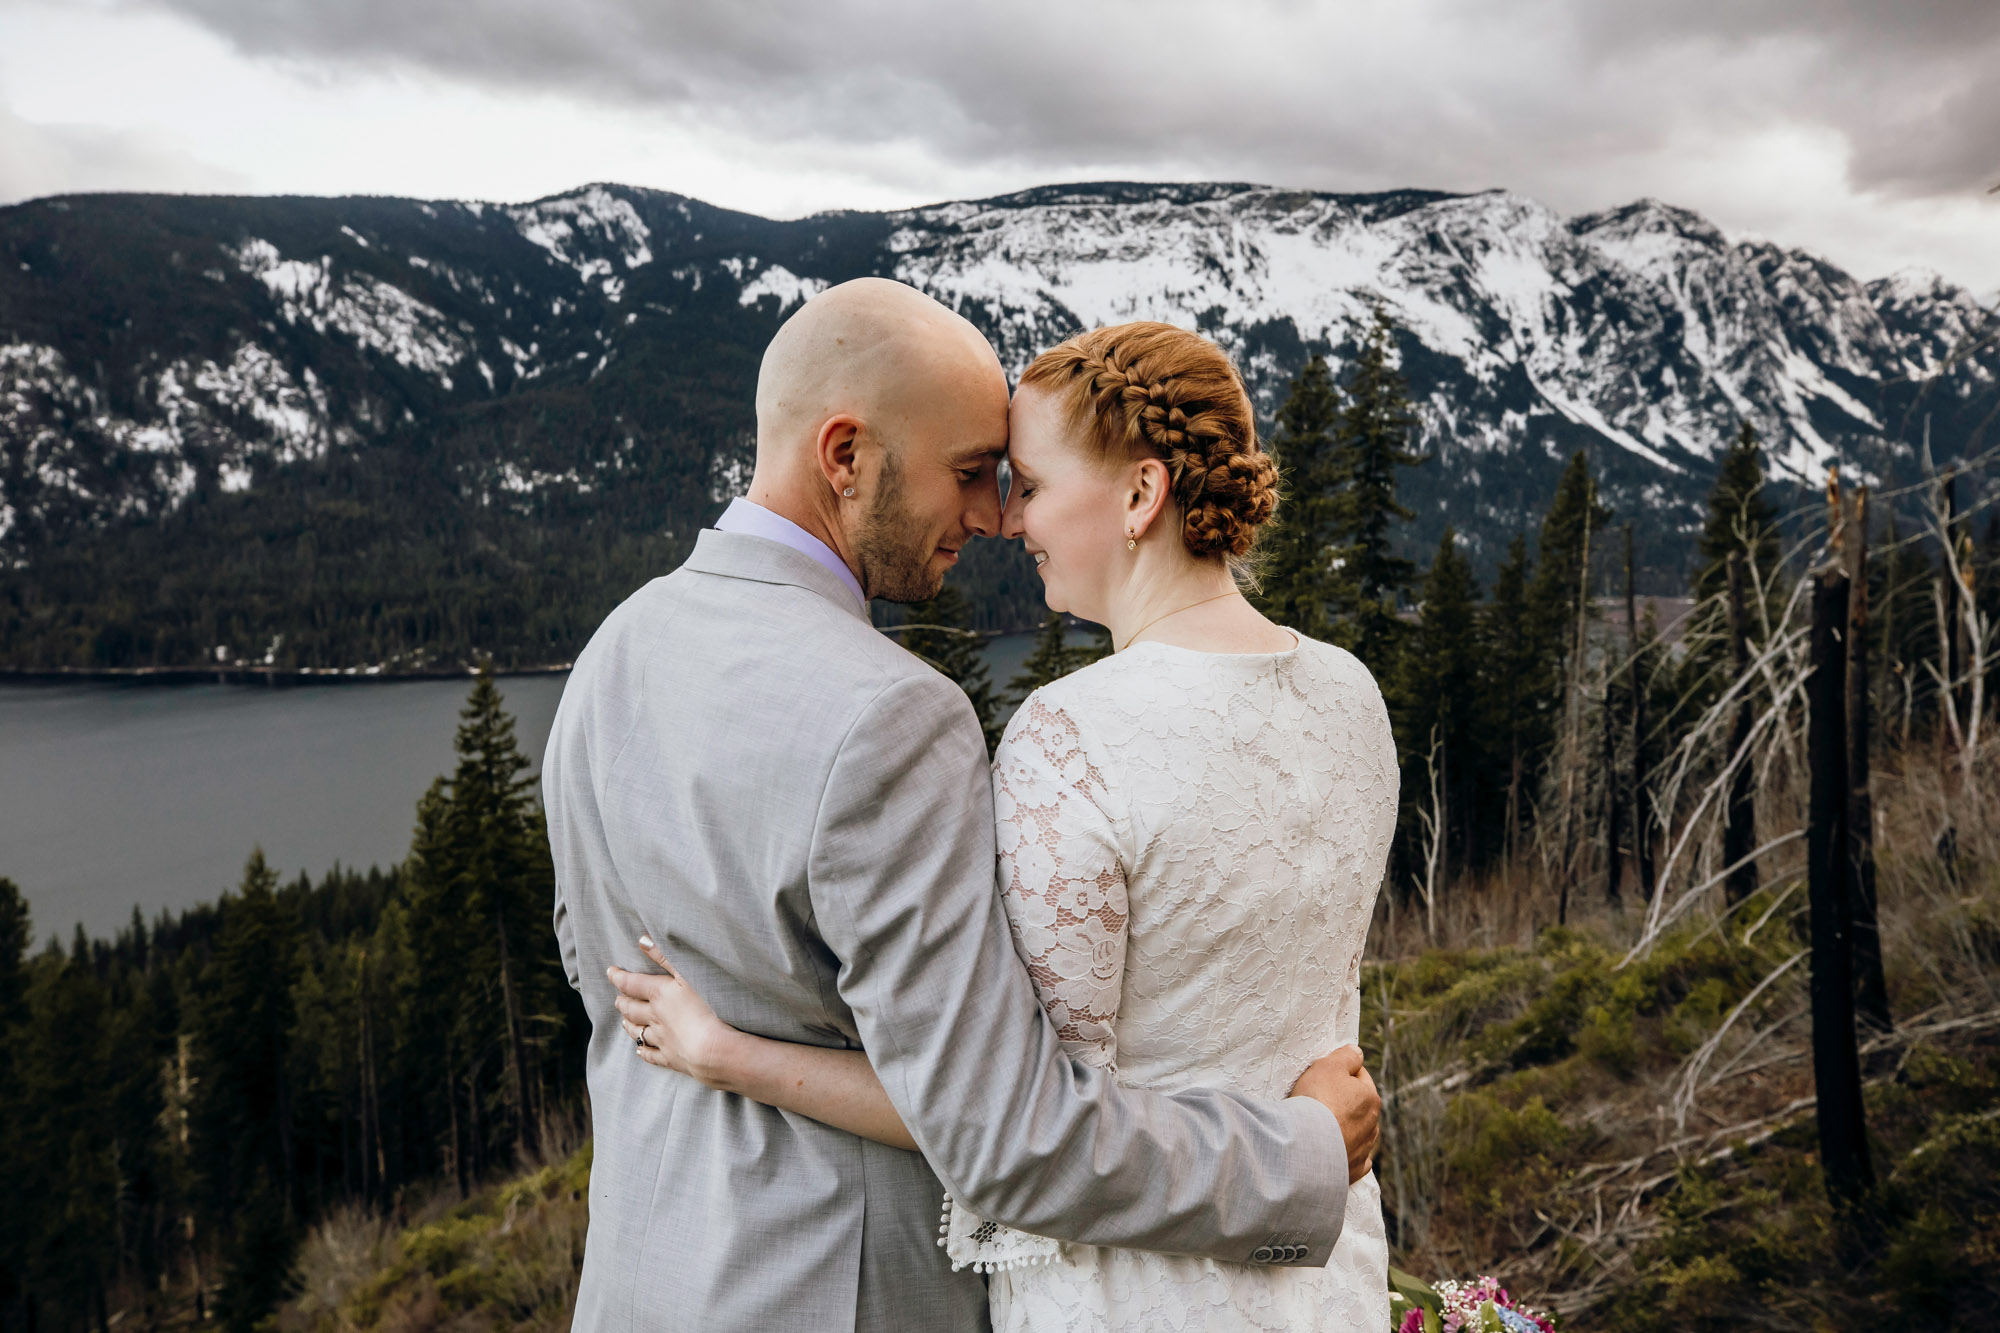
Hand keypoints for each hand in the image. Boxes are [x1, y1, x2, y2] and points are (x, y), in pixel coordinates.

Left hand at [609, 937, 735, 1087]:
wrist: (714, 1050)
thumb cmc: (707, 1006)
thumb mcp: (689, 974)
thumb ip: (665, 956)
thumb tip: (642, 940)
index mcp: (658, 994)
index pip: (632, 983)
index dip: (619, 976)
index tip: (610, 972)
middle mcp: (654, 1017)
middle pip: (631, 1009)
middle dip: (623, 1002)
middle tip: (618, 999)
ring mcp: (661, 1040)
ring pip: (638, 1032)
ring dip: (629, 1025)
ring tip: (624, 1021)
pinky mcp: (671, 1058)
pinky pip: (651, 1055)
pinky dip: (643, 1051)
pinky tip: (639, 1050)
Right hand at [1289, 1044, 1379, 1184]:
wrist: (1306, 1148)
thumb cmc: (1317, 1102)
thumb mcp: (1328, 1066)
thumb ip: (1346, 1056)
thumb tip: (1357, 1052)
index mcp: (1371, 1098)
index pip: (1359, 1076)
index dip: (1340, 1072)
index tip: (1322, 1075)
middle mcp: (1372, 1125)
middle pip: (1358, 1106)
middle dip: (1343, 1101)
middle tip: (1317, 1099)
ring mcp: (1363, 1150)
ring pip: (1358, 1133)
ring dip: (1345, 1128)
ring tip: (1321, 1127)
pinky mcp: (1351, 1171)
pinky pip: (1353, 1160)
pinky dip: (1345, 1154)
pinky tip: (1334, 1152)